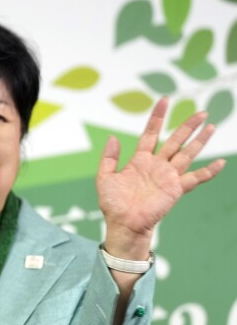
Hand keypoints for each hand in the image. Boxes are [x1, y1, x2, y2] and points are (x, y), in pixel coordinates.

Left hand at [96, 97, 224, 258]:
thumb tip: (112, 136)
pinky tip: (221, 162)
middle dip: (187, 126)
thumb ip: (109, 157)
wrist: (123, 224)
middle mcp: (156, 166)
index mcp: (140, 160)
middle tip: (201, 112)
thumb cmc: (113, 204)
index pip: (151, 133)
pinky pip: (196, 178)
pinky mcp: (175, 189)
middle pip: (175, 140)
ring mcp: (168, 176)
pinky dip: (209, 171)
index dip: (157, 117)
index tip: (164, 100)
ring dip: (200, 141)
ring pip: (187, 154)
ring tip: (211, 127)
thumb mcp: (105, 177)